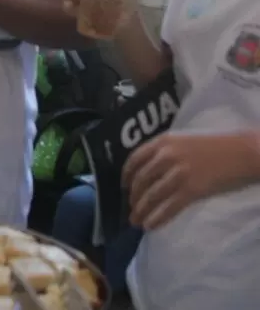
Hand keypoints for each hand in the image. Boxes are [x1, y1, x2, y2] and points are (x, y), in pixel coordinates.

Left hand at [123, 132, 259, 229]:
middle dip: (133, 197)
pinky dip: (157, 218)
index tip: (123, 186)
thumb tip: (147, 169)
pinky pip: (169, 207)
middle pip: (141, 180)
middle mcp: (166, 156)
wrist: (243, 152)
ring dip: (141, 210)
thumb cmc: (215, 146)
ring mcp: (178, 173)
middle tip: (130, 208)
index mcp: (163, 141)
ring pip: (152, 195)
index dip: (126, 175)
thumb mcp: (183, 141)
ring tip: (136, 221)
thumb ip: (163, 151)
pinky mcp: (192, 189)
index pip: (134, 159)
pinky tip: (150, 225)